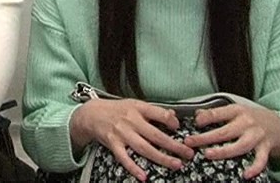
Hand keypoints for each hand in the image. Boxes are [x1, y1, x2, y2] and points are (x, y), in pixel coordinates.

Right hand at [71, 99, 194, 180]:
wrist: (91, 113)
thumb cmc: (116, 109)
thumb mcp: (134, 104)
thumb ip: (153, 110)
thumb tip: (172, 117)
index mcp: (138, 108)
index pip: (159, 114)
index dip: (172, 122)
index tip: (179, 128)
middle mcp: (131, 120)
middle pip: (156, 135)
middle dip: (174, 145)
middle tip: (188, 153)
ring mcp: (122, 133)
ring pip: (144, 148)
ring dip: (161, 158)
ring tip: (175, 164)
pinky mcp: (113, 144)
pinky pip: (124, 158)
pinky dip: (133, 168)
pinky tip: (143, 176)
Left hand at [184, 104, 279, 178]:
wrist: (278, 124)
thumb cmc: (251, 118)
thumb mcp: (235, 110)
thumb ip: (217, 112)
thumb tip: (197, 115)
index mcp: (237, 111)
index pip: (218, 113)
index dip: (205, 118)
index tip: (194, 124)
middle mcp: (247, 123)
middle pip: (225, 131)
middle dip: (206, 137)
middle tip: (190, 142)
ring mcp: (257, 136)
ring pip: (240, 146)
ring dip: (224, 151)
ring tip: (208, 155)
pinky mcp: (266, 148)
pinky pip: (261, 160)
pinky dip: (254, 168)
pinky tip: (245, 175)